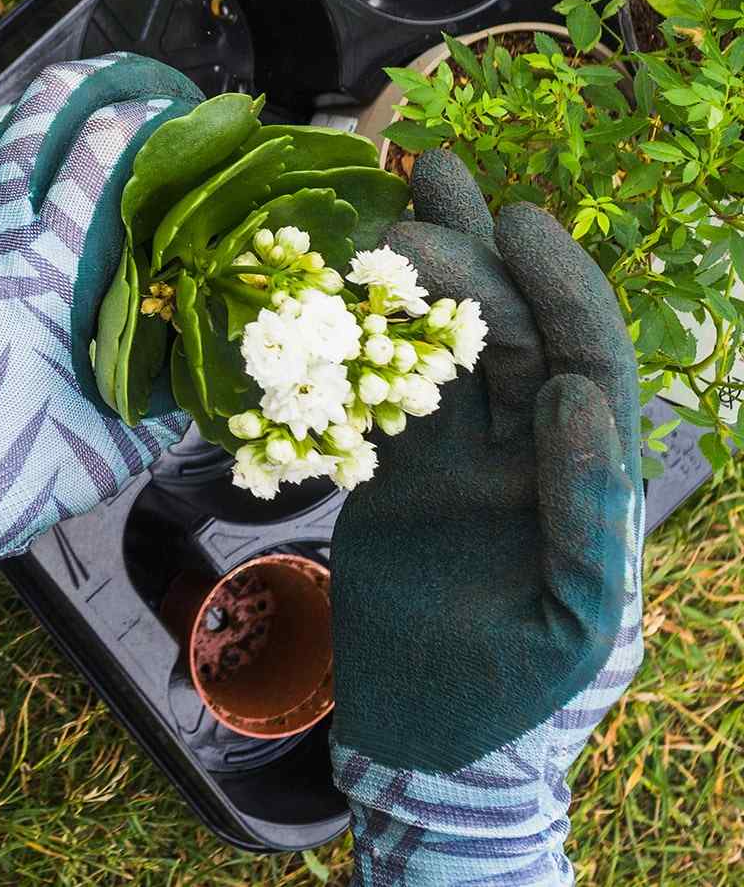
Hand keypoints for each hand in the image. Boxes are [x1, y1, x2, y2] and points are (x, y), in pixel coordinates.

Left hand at [0, 55, 204, 666]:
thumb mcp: (98, 456)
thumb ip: (156, 413)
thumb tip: (195, 387)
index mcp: (40, 269)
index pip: (98, 155)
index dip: (142, 117)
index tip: (179, 110)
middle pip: (31, 120)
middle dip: (82, 83)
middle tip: (124, 80)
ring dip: (28, 120)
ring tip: (68, 114)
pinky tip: (1, 190)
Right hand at [330, 151, 642, 882]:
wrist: (431, 744)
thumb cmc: (516, 698)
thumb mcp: (574, 620)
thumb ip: (589, 513)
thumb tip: (575, 399)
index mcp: (582, 481)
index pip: (583, 362)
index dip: (559, 288)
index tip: (519, 223)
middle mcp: (527, 455)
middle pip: (510, 334)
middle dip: (478, 256)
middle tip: (427, 187)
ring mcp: (461, 461)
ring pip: (446, 348)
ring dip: (427, 275)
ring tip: (397, 194)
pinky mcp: (400, 476)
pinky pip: (384, 392)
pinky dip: (364, 338)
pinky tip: (343, 284)